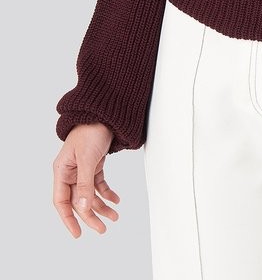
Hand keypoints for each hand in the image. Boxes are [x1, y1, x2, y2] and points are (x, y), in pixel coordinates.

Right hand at [52, 122, 119, 237]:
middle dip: (90, 215)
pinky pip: (99, 184)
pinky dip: (107, 193)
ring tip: (115, 216)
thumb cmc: (90, 130)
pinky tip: (116, 200)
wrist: (105, 112)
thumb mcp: (87, 159)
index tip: (78, 233)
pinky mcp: (94, 164)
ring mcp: (82, 169)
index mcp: (62, 171)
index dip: (68, 219)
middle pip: (78, 201)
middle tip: (103, 229)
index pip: (61, 201)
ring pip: (90, 194)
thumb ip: (84, 184)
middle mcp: (70, 172)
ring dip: (101, 206)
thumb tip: (82, 207)